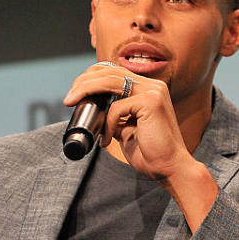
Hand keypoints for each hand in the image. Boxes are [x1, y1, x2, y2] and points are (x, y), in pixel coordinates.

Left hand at [63, 63, 218, 229]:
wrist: (170, 168)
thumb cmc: (150, 153)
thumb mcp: (126, 130)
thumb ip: (114, 116)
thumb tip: (95, 111)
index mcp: (148, 88)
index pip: (114, 71)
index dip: (91, 77)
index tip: (75, 93)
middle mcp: (152, 85)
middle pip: (110, 71)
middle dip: (84, 82)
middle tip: (68, 99)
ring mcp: (153, 91)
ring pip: (110, 81)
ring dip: (86, 91)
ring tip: (72, 103)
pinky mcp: (151, 102)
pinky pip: (117, 107)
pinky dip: (107, 123)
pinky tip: (107, 139)